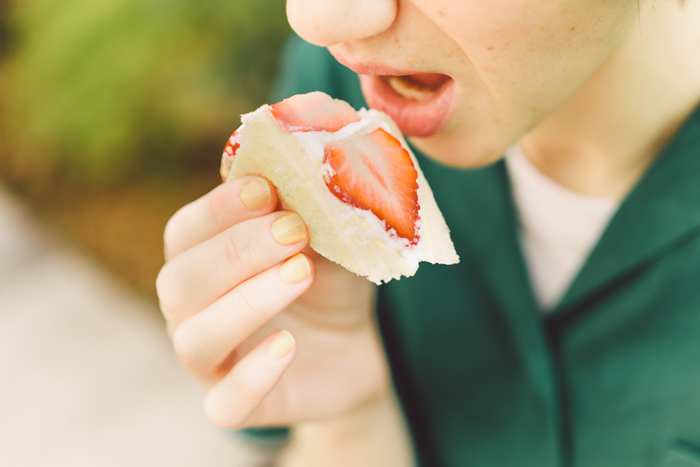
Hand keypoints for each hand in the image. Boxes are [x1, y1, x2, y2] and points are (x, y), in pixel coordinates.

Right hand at [156, 176, 389, 428]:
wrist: (353, 343)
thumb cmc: (327, 280)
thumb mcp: (326, 236)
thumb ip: (308, 205)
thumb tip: (300, 158)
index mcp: (203, 260)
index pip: (185, 231)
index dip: (219, 209)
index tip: (266, 189)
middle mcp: (193, 310)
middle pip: (178, 282)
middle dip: (235, 252)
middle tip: (294, 231)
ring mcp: (212, 361)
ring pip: (195, 340)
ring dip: (245, 302)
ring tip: (301, 273)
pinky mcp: (238, 404)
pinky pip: (226, 405)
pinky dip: (253, 375)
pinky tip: (288, 343)